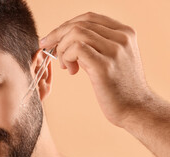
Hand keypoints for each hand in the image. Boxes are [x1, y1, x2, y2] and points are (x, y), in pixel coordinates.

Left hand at [40, 12, 152, 127]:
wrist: (136, 109)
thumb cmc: (120, 87)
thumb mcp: (112, 59)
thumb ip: (95, 46)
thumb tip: (65, 40)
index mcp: (124, 33)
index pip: (89, 18)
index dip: (66, 26)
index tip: (52, 38)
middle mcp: (121, 37)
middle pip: (79, 24)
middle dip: (58, 36)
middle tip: (49, 49)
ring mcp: (114, 51)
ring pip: (76, 34)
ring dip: (62, 49)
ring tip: (66, 66)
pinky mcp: (104, 66)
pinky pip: (76, 49)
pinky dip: (67, 57)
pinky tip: (71, 71)